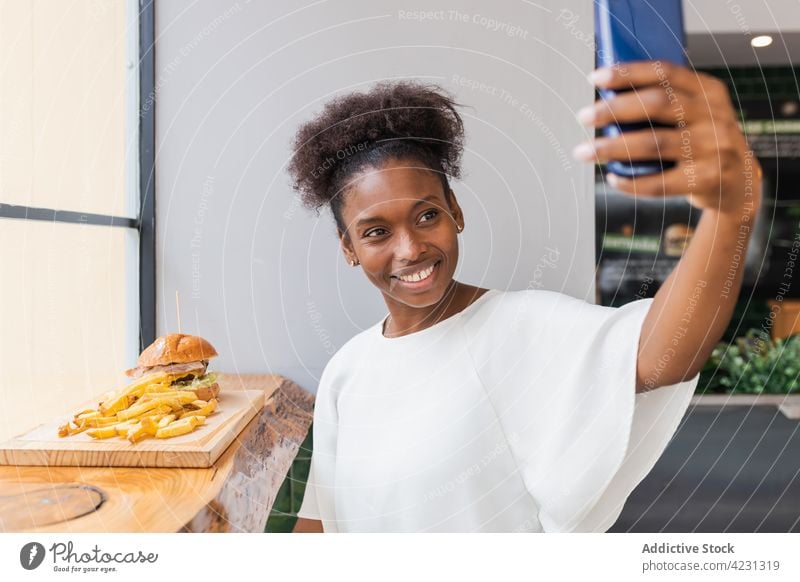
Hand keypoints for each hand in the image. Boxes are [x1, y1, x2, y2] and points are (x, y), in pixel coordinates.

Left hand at [573, 61, 761, 217]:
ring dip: (612, 148)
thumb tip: (606, 101)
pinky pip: (661, 182)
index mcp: (708, 91)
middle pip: (657, 104)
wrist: (739, 181)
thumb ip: (664, 104)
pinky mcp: (708, 178)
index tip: (595, 78)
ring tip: (584, 151)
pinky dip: (632, 182)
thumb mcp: (694, 114)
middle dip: (614, 109)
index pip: (665, 72)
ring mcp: (714, 147)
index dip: (628, 73)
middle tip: (583, 116)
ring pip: (653, 144)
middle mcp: (713, 115)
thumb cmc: (701, 142)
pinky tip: (613, 178)